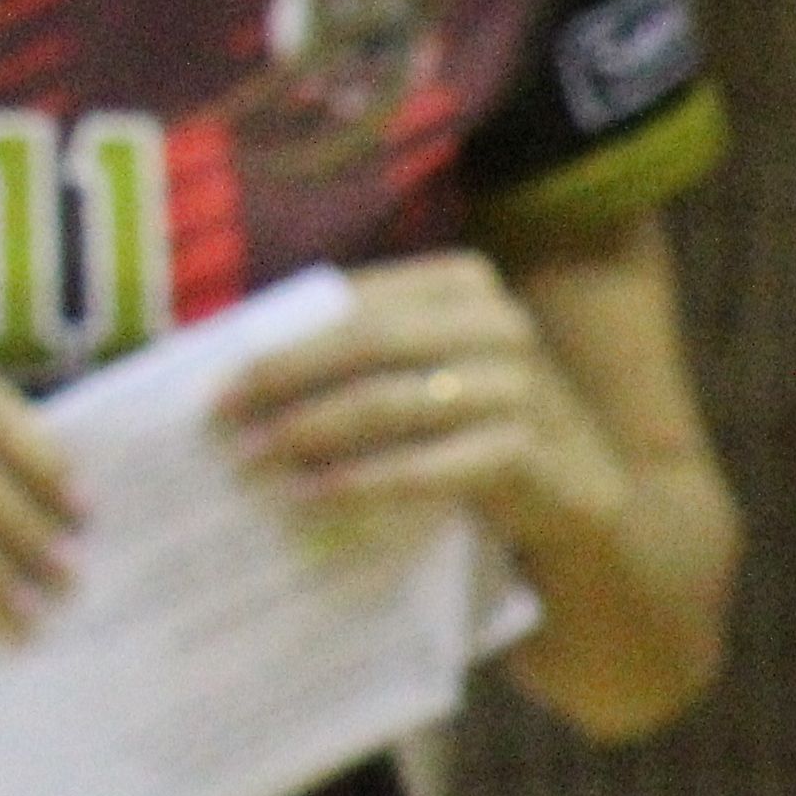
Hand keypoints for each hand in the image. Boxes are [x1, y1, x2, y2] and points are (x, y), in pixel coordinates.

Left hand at [214, 249, 621, 545]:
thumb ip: (357, 358)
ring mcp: (524, 386)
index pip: (353, 305)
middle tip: (222, 422)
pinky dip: (364, 481)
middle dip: (283, 381)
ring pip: (391, 401)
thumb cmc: (475, 434)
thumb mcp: (424, 378)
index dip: (278, 342)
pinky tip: (313, 497)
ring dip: (310, 433)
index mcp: (465, 285)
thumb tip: (235, 368)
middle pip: (367, 343)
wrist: (583, 510)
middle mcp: (500, 323)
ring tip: (252, 463)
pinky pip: (428, 464)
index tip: (212, 382)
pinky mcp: (532, 452)